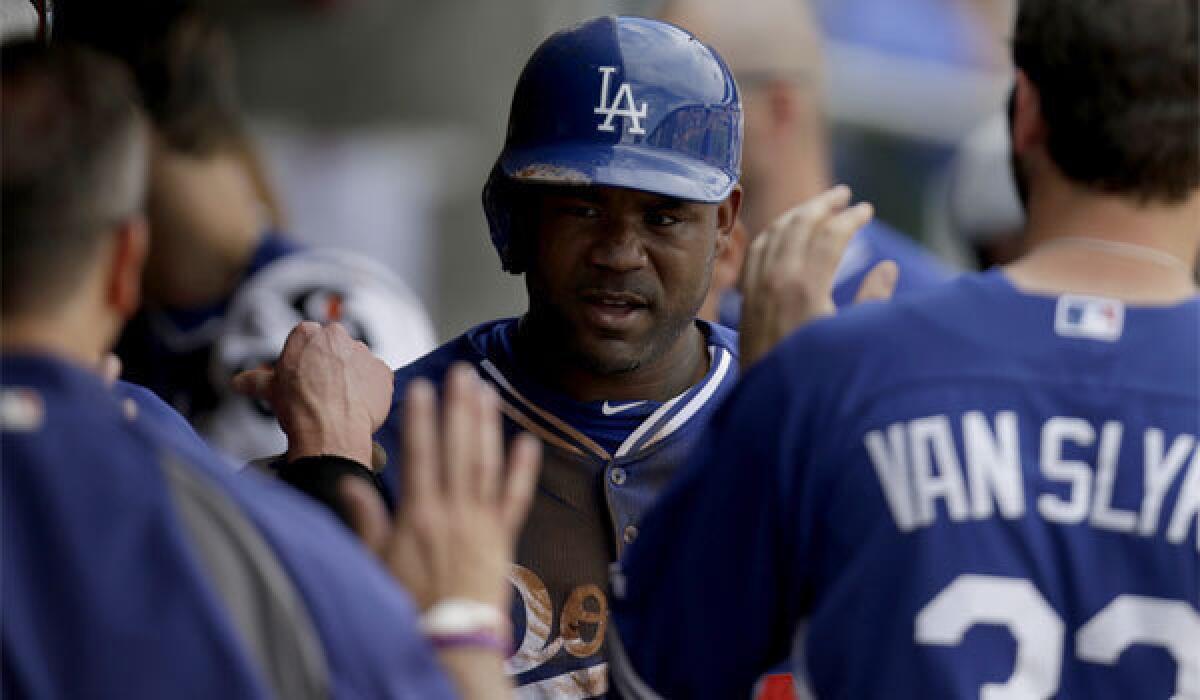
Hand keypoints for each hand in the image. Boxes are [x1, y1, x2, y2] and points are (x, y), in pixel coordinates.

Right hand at [232, 321, 391, 465]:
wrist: (331, 432)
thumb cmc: (300, 410)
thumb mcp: (270, 391)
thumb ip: (255, 380)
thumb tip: (239, 382)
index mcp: (307, 334)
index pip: (307, 339)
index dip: (306, 361)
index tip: (305, 377)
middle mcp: (338, 337)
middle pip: (334, 348)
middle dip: (330, 366)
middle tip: (322, 391)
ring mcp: (364, 353)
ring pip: (357, 362)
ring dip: (352, 377)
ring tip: (340, 402)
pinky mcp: (383, 371)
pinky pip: (377, 377)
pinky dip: (371, 389)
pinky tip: (358, 406)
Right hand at [338, 364, 540, 611]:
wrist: (450, 639)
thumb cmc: (410, 604)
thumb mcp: (375, 561)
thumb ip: (365, 518)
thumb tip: (351, 483)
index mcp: (418, 515)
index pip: (420, 455)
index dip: (422, 419)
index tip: (422, 387)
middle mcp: (452, 512)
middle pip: (457, 449)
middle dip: (458, 408)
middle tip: (462, 374)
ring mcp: (481, 522)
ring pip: (485, 464)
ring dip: (486, 425)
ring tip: (486, 392)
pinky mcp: (503, 537)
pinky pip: (515, 498)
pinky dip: (522, 469)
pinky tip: (527, 442)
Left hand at [738, 185, 897, 367]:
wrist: (769, 411)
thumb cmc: (819, 381)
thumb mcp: (854, 343)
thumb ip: (873, 302)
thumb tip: (886, 268)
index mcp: (807, 287)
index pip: (830, 234)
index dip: (851, 218)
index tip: (868, 210)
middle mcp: (776, 281)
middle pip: (799, 224)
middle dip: (824, 204)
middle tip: (844, 194)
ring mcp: (757, 289)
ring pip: (773, 234)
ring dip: (797, 214)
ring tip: (817, 206)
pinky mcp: (746, 301)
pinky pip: (755, 252)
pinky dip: (772, 233)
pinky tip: (784, 232)